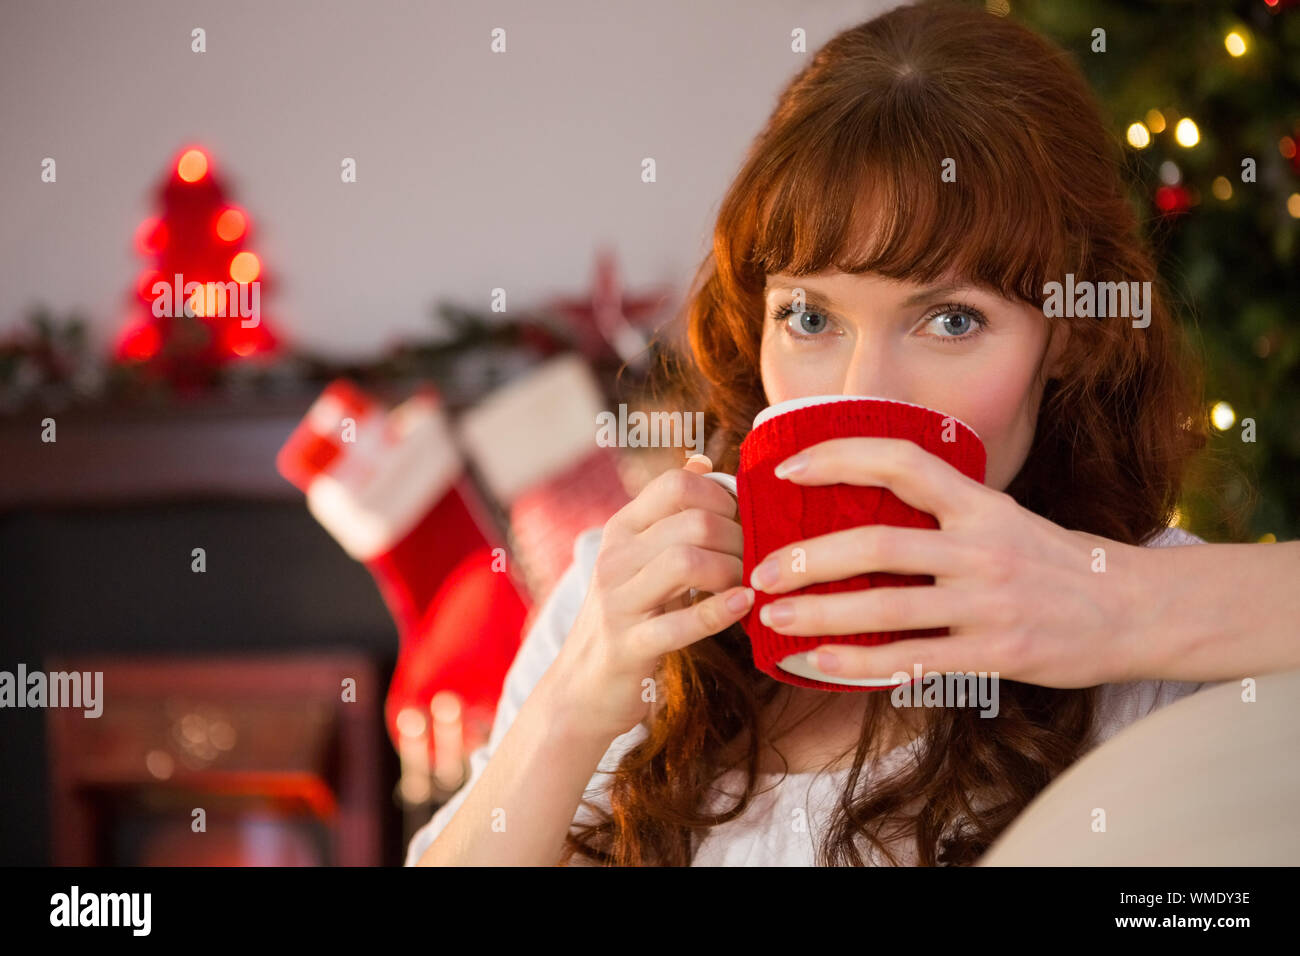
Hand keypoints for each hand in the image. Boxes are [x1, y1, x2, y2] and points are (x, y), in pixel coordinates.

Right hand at [539, 454, 749, 743]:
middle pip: (692, 522)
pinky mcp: (628, 646)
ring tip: (748, 585)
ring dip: (732, 572)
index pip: (676, 484)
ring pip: (686, 562)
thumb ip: (669, 515)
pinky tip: (746, 605)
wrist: (581, 691)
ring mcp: (617, 602)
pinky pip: (682, 622)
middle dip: (738, 538)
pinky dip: (721, 611)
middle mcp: (615, 558)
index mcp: (621, 530)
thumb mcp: (640, 559)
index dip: (722, 496)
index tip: (742, 522)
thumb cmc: (628, 619)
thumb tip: (703, 461)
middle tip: (756, 560)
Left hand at [747, 437, 1144, 688]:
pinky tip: (819, 661)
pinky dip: (859, 663)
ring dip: (819, 613)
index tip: (787, 469)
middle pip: (877, 544)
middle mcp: (981, 547)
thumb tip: (867, 502)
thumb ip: (945, 510)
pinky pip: (913, 660)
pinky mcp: (995, 653)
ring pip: (885, 608)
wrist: (1136, 610)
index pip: (900, 460)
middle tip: (760, 570)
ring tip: (774, 617)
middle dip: (806, 558)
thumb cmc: (1058, 561)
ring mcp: (988, 603)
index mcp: (980, 503)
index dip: (838, 457)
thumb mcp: (1006, 516)